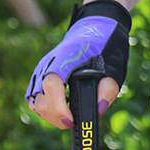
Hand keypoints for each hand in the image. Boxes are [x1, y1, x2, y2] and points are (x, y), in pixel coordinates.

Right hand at [26, 0, 130, 129]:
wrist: (93, 29)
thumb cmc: (104, 46)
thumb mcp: (115, 67)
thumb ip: (108, 89)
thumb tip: (98, 110)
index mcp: (65, 57)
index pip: (52, 84)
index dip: (58, 107)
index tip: (71, 121)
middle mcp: (47, 64)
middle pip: (40, 99)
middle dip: (56, 116)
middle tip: (75, 121)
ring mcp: (41, 70)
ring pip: (35, 102)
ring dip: (50, 114)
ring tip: (70, 113)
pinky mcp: (40, 76)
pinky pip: (35, 99)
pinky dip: (46, 108)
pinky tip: (63, 106)